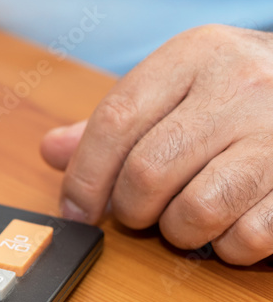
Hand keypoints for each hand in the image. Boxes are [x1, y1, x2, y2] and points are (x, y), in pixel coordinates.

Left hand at [41, 25, 272, 264]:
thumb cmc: (242, 98)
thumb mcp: (180, 88)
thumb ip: (118, 123)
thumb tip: (53, 150)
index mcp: (197, 54)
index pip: (115, 121)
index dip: (84, 177)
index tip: (75, 210)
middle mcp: (243, 85)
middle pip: (147, 173)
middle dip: (130, 210)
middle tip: (140, 212)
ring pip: (195, 212)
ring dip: (179, 232)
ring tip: (188, 218)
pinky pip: (246, 238)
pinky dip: (230, 247)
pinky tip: (234, 226)